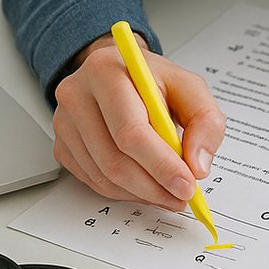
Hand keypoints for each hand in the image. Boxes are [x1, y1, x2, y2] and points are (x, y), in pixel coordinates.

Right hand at [51, 33, 225, 208]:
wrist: (121, 74)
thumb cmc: (153, 81)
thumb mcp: (190, 87)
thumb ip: (205, 121)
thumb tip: (197, 165)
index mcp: (106, 71)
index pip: (131, 131)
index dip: (161, 165)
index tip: (187, 184)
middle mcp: (77, 95)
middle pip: (114, 159)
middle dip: (154, 186)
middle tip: (181, 197)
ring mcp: (64, 123)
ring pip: (103, 176)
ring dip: (140, 193)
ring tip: (168, 193)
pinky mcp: (62, 145)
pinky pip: (93, 181)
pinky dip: (123, 191)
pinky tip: (144, 185)